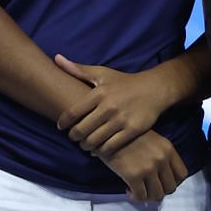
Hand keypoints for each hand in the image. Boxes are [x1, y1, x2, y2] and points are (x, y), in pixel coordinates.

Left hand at [54, 54, 173, 157]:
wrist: (154, 89)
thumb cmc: (124, 82)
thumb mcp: (102, 73)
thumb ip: (78, 69)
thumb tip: (56, 58)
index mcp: (99, 93)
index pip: (73, 113)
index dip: (63, 123)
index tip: (61, 127)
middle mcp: (109, 107)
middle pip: (81, 130)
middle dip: (74, 137)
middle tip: (74, 137)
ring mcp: (121, 120)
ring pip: (94, 141)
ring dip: (86, 145)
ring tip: (85, 144)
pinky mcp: (132, 130)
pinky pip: (111, 147)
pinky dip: (101, 151)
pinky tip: (98, 149)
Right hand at [101, 131, 187, 201]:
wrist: (107, 132)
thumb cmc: (129, 135)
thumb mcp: (154, 141)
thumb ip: (162, 156)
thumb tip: (164, 176)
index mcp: (168, 150)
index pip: (182, 174)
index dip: (173, 182)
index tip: (161, 182)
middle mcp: (162, 159)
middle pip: (171, 188)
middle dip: (160, 191)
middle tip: (148, 188)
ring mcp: (149, 168)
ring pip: (157, 195)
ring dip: (148, 197)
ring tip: (138, 190)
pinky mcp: (134, 175)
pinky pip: (141, 196)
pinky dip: (135, 197)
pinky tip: (128, 189)